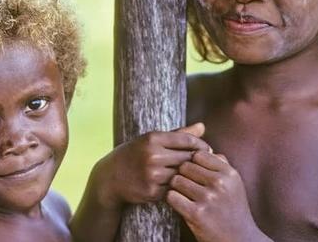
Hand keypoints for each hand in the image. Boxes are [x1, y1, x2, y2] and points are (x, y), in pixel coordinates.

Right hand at [93, 123, 208, 208]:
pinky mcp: (151, 191)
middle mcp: (152, 155)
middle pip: (187, 157)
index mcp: (152, 138)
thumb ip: (179, 134)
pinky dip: (179, 187)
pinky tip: (182, 186)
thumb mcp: (151, 140)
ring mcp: (151, 174)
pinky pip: (174, 189)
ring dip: (190, 176)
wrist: (110, 178)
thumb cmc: (134, 155)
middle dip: (197, 161)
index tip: (207, 149)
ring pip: (182, 175)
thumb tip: (202, 126)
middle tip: (205, 164)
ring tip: (196, 175)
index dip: (201, 145)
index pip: (186, 139)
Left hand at [167, 151, 268, 241]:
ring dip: (176, 187)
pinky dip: (172, 200)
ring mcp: (208, 198)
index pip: (198, 154)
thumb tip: (204, 147)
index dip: (192, 162)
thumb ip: (221, 163)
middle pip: (185, 166)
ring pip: (176, 180)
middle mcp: (220, 183)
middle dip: (182, 174)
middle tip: (186, 185)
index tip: (193, 172)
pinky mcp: (196, 213)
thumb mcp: (234, 183)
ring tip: (184, 195)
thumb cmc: (233, 209)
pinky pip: (172, 196)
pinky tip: (180, 204)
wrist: (238, 239)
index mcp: (229, 173)